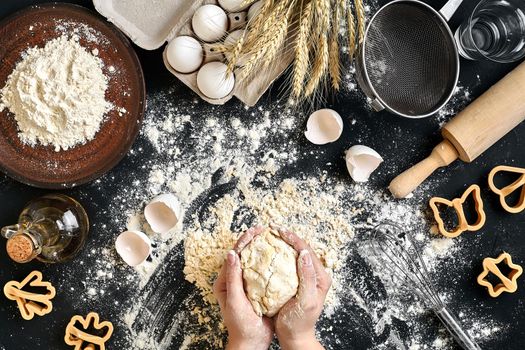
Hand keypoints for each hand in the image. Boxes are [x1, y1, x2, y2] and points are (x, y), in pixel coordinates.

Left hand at [213, 226, 272, 349]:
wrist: (251, 343)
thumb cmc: (240, 325)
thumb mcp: (235, 300)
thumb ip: (233, 277)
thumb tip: (232, 253)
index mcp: (224, 282)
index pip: (234, 255)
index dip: (244, 241)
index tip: (255, 230)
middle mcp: (234, 281)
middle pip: (243, 255)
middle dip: (253, 241)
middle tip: (265, 229)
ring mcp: (246, 285)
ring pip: (253, 262)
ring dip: (261, 250)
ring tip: (272, 238)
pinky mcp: (256, 291)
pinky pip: (262, 273)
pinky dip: (269, 263)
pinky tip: (280, 257)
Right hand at [272, 226, 330, 349]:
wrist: (295, 337)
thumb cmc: (300, 322)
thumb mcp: (306, 300)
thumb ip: (307, 277)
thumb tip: (305, 254)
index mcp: (321, 277)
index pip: (307, 251)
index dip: (294, 239)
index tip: (280, 231)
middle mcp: (314, 275)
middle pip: (301, 249)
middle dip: (288, 237)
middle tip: (272, 228)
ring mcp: (305, 278)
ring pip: (294, 255)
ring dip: (283, 244)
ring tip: (270, 236)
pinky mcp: (295, 282)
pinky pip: (288, 264)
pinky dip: (279, 255)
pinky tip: (269, 252)